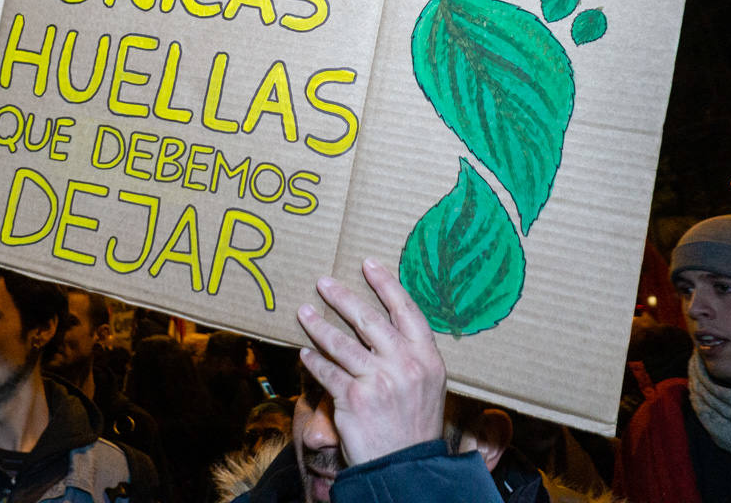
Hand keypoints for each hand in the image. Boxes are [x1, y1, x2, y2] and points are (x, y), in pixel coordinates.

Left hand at [297, 257, 446, 465]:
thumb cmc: (414, 423)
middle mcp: (405, 365)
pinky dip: (313, 361)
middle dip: (342, 297)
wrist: (406, 466)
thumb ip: (408, 353)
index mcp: (427, 357)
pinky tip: (304, 353)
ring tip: (303, 312)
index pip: (406, 310)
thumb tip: (379, 322)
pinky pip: (327, 372)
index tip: (368, 263)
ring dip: (318, 325)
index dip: (386, 284)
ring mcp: (379, 381)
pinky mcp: (353, 398)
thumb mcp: (426, 384)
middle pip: (368, 319)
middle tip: (323, 282)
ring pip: (341, 343)